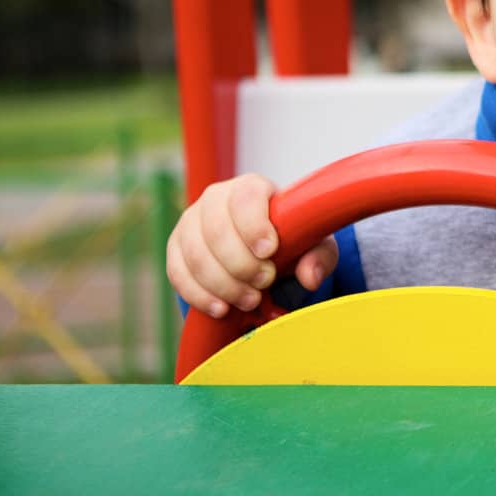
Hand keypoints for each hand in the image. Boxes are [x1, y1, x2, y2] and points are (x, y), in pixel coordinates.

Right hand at [165, 173, 337, 317]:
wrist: (261, 249)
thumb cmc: (290, 240)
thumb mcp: (313, 245)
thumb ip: (319, 256)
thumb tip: (311, 278)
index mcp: (251, 187)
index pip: (246, 197)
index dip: (254, 225)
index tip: (269, 251)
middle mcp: (216, 197)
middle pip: (216, 229)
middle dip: (241, 263)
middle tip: (265, 283)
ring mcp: (191, 221)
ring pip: (195, 253)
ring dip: (223, 283)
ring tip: (250, 300)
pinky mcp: (175, 248)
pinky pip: (177, 272)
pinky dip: (199, 294)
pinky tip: (221, 308)